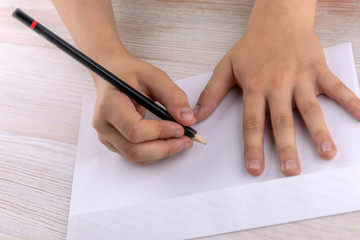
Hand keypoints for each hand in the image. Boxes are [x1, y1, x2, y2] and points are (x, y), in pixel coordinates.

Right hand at [92, 48, 195, 164]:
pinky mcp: (113, 143)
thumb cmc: (130, 74)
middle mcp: (103, 125)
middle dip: (165, 148)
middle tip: (186, 141)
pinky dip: (155, 153)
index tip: (180, 128)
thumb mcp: (154, 76)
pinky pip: (136, 156)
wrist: (112, 74)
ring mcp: (106, 137)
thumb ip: (173, 96)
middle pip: (135, 150)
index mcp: (109, 105)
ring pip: (136, 157)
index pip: (134, 130)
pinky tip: (168, 142)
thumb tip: (188, 120)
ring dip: (162, 153)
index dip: (160, 133)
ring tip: (181, 142)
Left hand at [194, 0, 359, 175]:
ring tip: (327, 153)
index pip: (252, 122)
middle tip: (291, 171)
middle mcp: (277, 85)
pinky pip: (335, 86)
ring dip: (319, 131)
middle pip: (282, 121)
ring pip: (310, 108)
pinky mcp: (318, 69)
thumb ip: (212, 92)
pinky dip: (350, 100)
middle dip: (287, 147)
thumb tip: (197, 115)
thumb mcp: (226, 67)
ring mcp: (300, 77)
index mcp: (255, 87)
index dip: (253, 147)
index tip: (255, 169)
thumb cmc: (252, 45)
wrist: (277, 19)